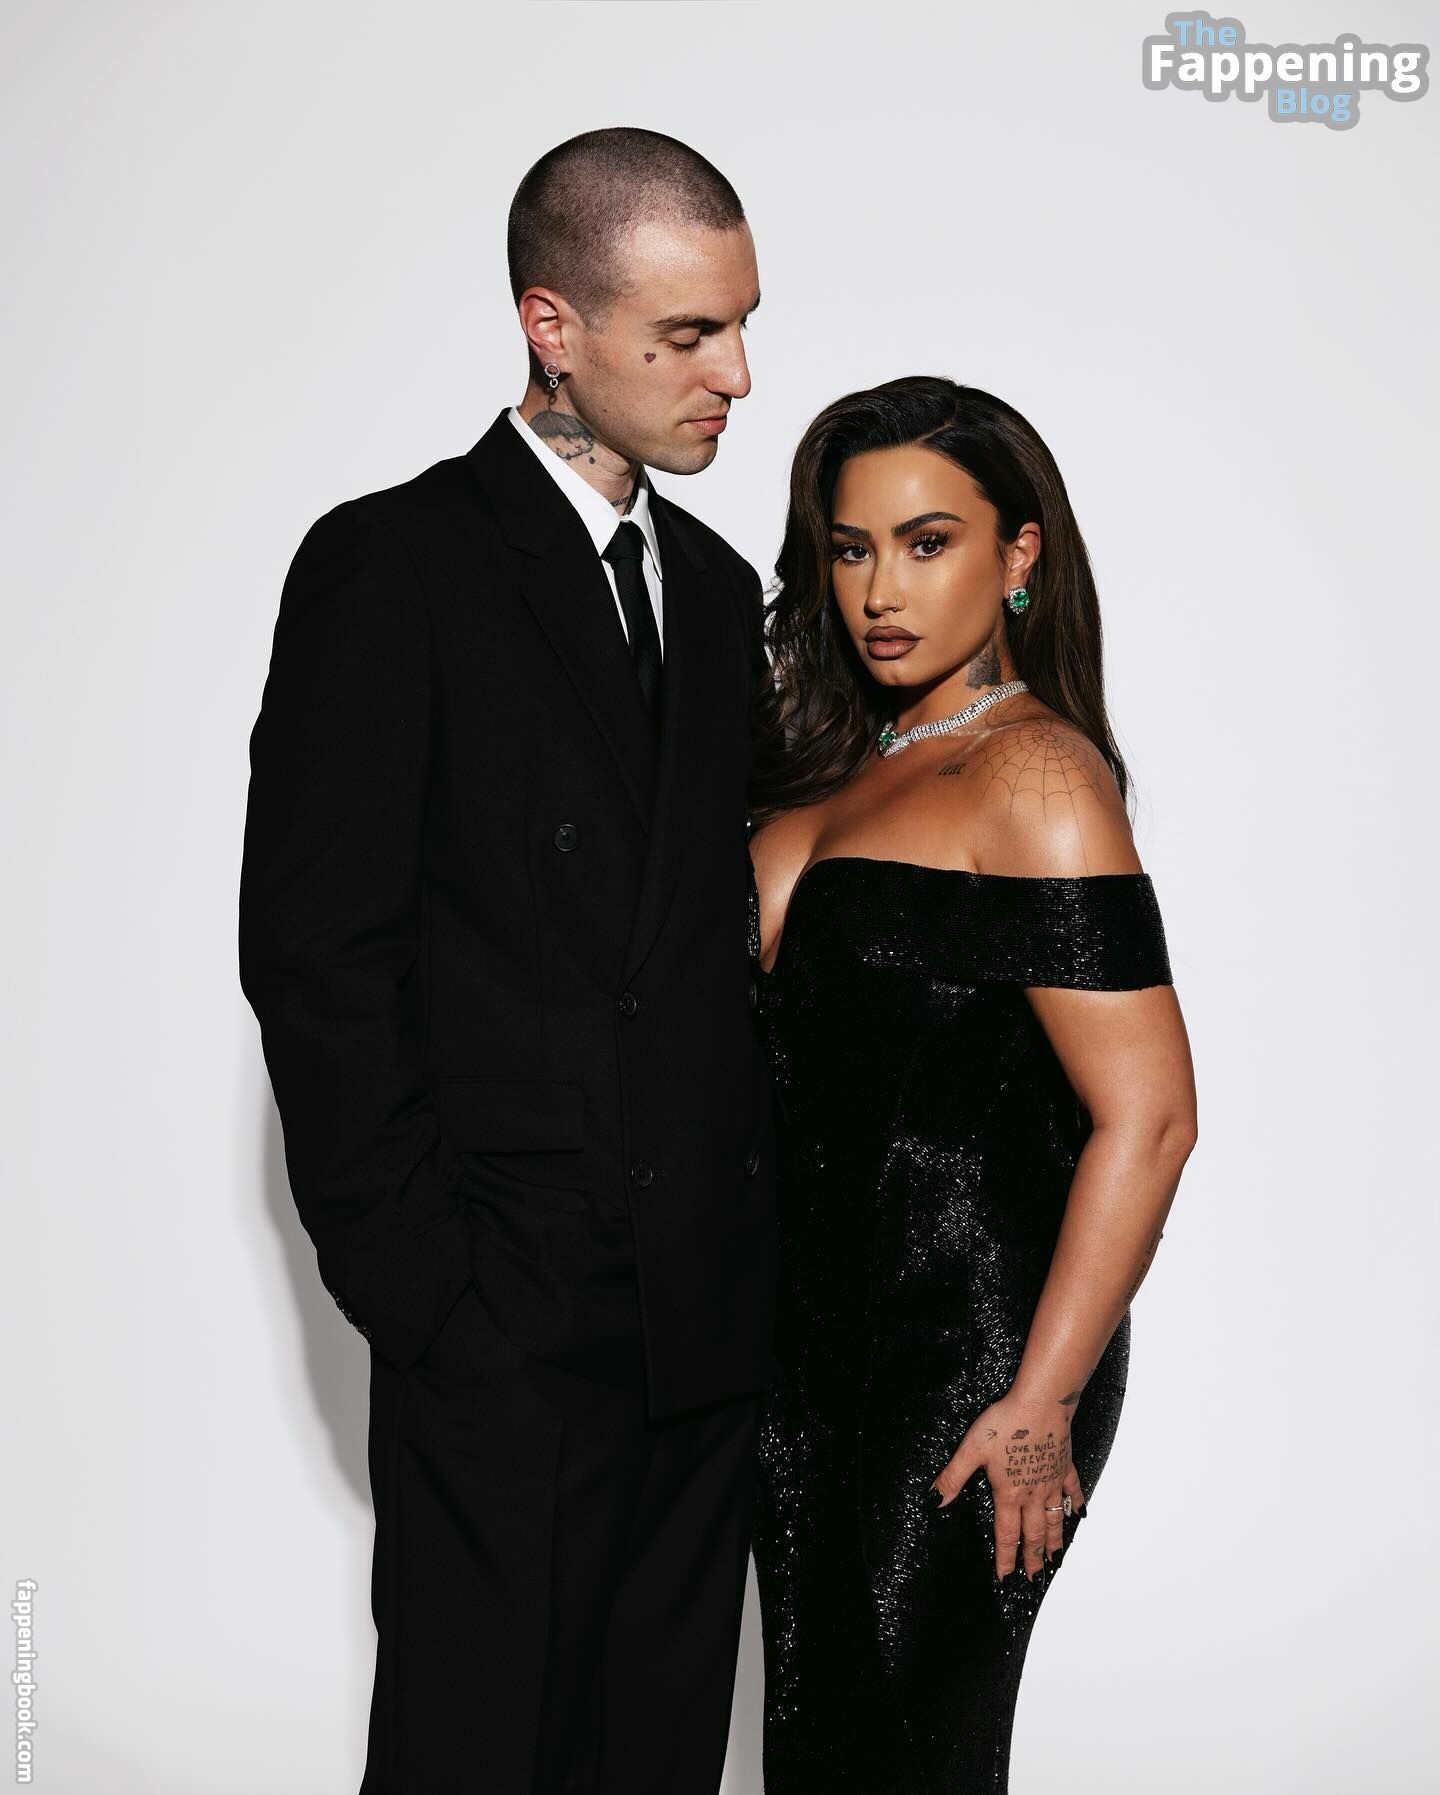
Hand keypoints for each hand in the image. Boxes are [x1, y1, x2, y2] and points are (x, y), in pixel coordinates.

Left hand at [929, 1392, 1087, 1580]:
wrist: (1041, 1403)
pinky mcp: (1064, 1466)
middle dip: (1031, 1560)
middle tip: (1033, 1581)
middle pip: (1033, 1535)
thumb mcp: (971, 1449)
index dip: (1004, 1559)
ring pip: (1054, 1520)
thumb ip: (953, 1477)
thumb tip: (936, 1500)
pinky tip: (1078, 1515)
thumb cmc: (1005, 1422)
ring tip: (1055, 1561)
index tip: (1005, 1579)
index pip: (1006, 1534)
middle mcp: (1033, 1494)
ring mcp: (1051, 1481)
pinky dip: (1075, 1505)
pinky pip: (1072, 1491)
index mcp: (1008, 1493)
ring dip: (1054, 1542)